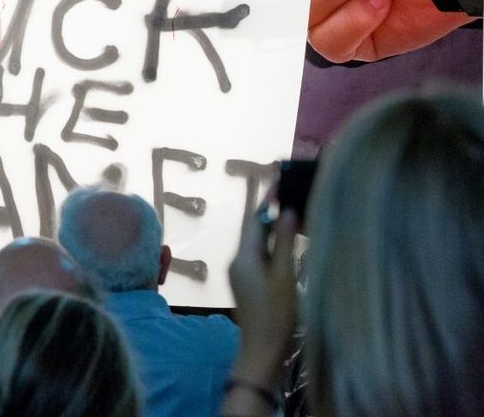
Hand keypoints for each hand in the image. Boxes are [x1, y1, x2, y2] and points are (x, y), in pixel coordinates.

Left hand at [227, 208, 297, 388]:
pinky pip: (258, 255)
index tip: (279, 181)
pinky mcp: (247, 283)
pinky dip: (272, 245)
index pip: (254, 219)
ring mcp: (241, 273)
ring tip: (294, 215)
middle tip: (291, 195)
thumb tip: (287, 212)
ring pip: (257, 243)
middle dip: (270, 212)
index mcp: (244, 256)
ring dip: (273, 229)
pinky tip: (288, 244)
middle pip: (253, 229)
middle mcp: (237, 260)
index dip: (266, 200)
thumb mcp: (285, 277)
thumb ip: (285, 244)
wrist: (262, 350)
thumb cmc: (277, 314)